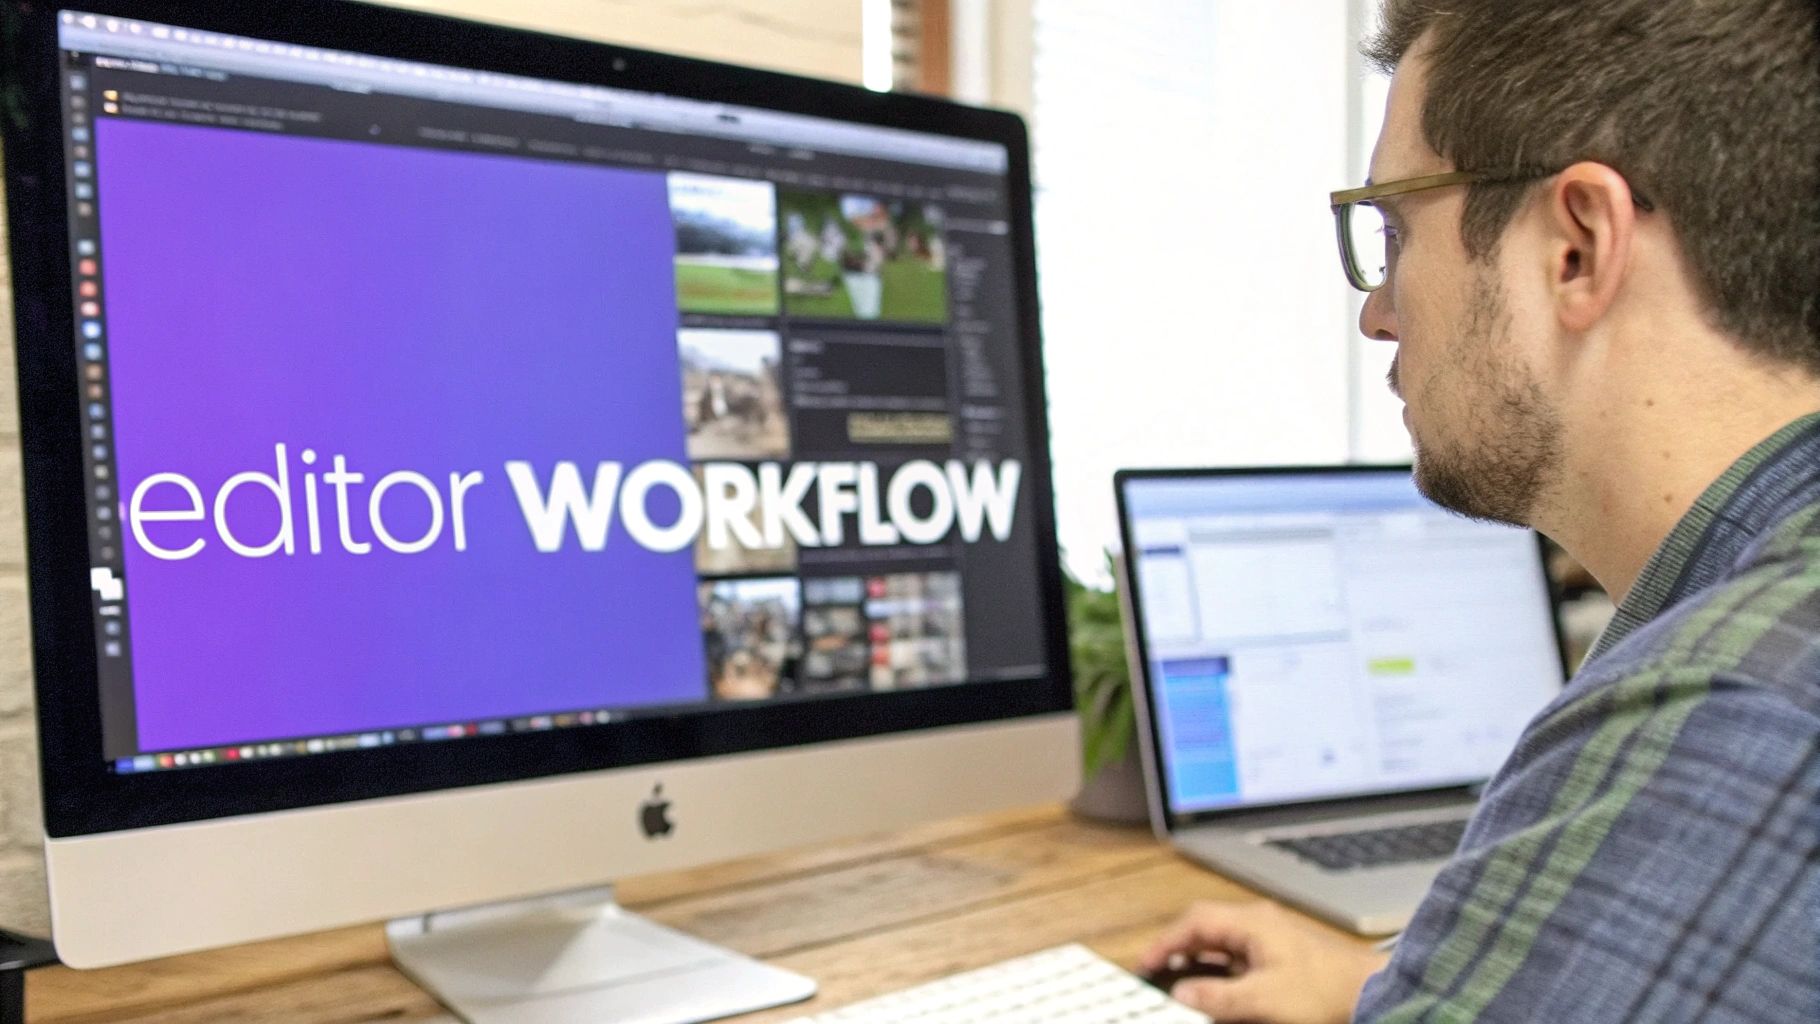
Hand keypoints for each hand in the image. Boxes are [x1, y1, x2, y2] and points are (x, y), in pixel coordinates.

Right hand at [1139, 901, 1388, 1023]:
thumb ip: (1218, 998)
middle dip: (1179, 947)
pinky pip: (1240, 954)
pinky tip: (1220, 988)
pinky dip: (1221, 967)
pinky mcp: (1284, 955)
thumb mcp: (1264, 999)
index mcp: (1252, 923)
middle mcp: (1260, 923)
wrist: (1375, 994)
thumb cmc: (1325, 991)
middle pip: (1206, 926)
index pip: (1195, 922)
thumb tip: (1182, 994)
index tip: (1146, 964)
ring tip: (1183, 982)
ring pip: (1223, 940)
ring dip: (1200, 958)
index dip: (1165, 942)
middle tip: (1159, 971)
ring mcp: (1273, 937)